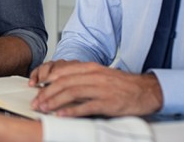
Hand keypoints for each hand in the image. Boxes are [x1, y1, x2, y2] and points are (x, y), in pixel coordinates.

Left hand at [30, 61, 162, 116]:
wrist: (147, 90)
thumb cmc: (123, 84)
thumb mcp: (101, 74)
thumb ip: (83, 77)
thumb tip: (61, 83)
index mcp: (91, 68)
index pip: (63, 71)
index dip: (47, 79)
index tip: (36, 87)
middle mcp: (95, 76)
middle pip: (64, 82)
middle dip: (47, 92)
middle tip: (36, 102)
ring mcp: (102, 89)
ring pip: (72, 93)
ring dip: (55, 101)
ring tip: (44, 108)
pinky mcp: (109, 103)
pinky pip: (87, 106)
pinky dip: (72, 111)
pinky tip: (62, 115)